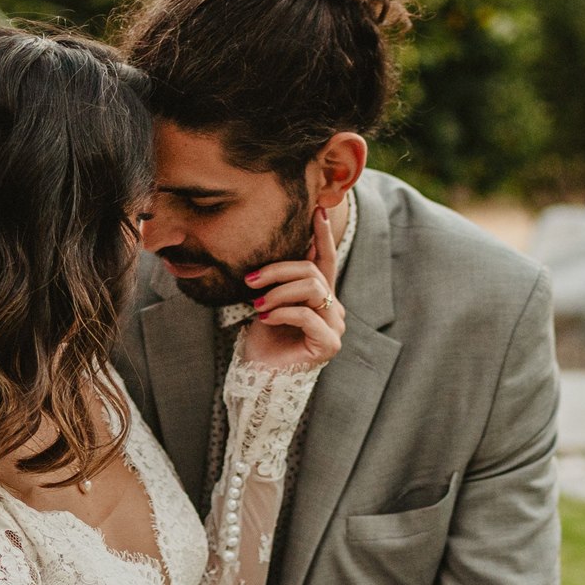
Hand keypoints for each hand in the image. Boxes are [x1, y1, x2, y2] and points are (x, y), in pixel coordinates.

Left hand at [242, 204, 346, 370]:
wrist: (257, 374)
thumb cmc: (262, 340)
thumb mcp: (267, 301)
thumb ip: (279, 280)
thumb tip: (275, 247)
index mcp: (321, 296)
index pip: (325, 260)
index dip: (322, 235)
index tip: (317, 209)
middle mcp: (333, 308)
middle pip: (313, 272)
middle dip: (279, 271)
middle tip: (250, 279)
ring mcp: (335, 326)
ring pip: (312, 289)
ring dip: (279, 293)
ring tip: (257, 304)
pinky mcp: (329, 343)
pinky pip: (308, 315)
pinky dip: (283, 313)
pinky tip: (264, 318)